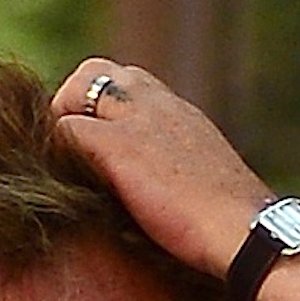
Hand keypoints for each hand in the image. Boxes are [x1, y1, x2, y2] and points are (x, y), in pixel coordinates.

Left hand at [47, 60, 273, 286]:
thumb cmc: (225, 225)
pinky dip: (56, 151)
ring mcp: (137, 120)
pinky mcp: (118, 145)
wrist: (243, 230)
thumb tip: (147, 196)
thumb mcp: (197, 182)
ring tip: (62, 169)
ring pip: (78, 87)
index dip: (97, 108)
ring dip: (61, 124)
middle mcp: (157, 103)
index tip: (89, 145)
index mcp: (177, 112)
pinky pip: (66, 129)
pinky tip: (62, 187)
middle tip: (66, 153)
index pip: (125, 82)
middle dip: (71, 104)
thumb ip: (170, 171)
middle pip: (95, 70)